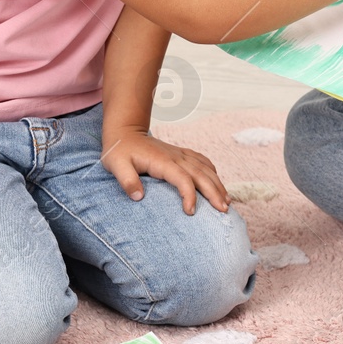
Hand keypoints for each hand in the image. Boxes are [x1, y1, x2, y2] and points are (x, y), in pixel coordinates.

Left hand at [100, 127, 228, 215]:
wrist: (124, 131)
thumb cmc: (119, 150)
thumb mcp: (115, 165)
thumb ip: (126, 180)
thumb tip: (138, 197)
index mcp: (162, 161)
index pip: (183, 179)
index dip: (189, 195)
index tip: (190, 212)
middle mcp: (176, 157)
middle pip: (201, 175)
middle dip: (215, 192)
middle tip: (224, 210)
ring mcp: (180, 154)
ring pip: (205, 169)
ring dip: (218, 184)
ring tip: (227, 201)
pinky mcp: (180, 153)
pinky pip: (202, 161)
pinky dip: (213, 172)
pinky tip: (218, 182)